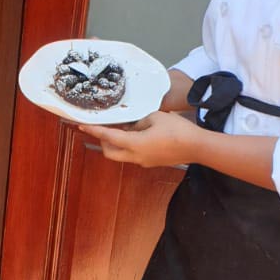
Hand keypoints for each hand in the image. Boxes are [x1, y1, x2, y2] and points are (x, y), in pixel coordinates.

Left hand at [87, 111, 201, 167]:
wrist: (197, 147)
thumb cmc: (178, 130)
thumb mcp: (155, 117)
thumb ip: (139, 121)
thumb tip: (132, 125)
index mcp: (135, 144)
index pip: (108, 137)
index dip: (94, 130)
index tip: (82, 125)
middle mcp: (135, 156)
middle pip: (109, 152)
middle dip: (103, 140)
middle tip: (105, 127)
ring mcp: (143, 162)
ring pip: (121, 154)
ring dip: (117, 143)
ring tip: (123, 128)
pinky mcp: (151, 162)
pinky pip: (133, 155)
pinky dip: (129, 146)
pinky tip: (137, 134)